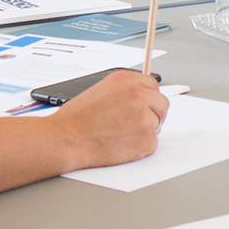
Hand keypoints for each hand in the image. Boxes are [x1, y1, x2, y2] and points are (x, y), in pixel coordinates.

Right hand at [46, 68, 168, 168]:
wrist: (66, 139)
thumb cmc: (77, 119)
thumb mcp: (101, 90)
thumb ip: (125, 91)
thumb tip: (142, 96)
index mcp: (127, 80)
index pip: (154, 86)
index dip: (148, 99)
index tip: (144, 106)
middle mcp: (138, 95)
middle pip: (162, 105)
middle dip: (152, 115)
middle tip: (134, 125)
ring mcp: (145, 116)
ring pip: (157, 125)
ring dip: (144, 132)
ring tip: (119, 135)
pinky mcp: (147, 138)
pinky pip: (152, 144)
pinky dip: (140, 148)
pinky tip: (121, 145)